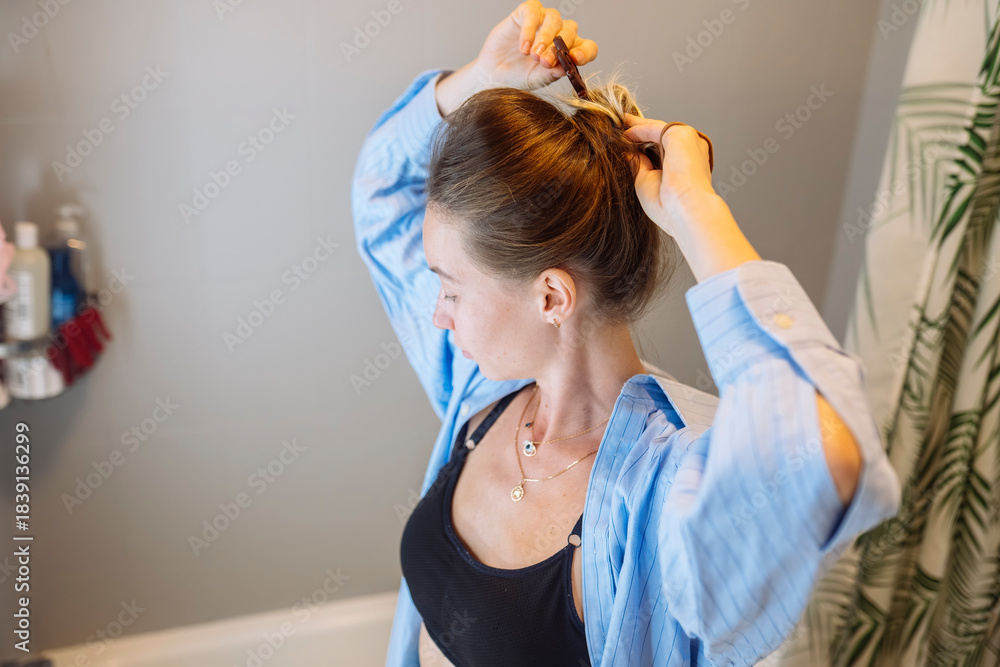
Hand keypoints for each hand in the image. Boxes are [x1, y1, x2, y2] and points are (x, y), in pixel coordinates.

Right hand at [435, 1, 597, 115]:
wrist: (494, 74)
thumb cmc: (519, 76)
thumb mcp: (539, 79)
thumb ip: (553, 73)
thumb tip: (567, 67)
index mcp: (569, 51)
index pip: (587, 47)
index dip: (585, 51)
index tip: (575, 59)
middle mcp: (559, 33)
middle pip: (570, 32)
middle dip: (557, 48)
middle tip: (544, 62)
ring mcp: (543, 21)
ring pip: (554, 20)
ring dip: (545, 38)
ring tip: (533, 55)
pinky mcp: (526, 13)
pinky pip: (533, 13)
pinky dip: (530, 30)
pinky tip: (523, 47)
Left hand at [622, 114, 715, 237]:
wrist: (683, 210)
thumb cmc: (667, 206)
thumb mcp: (645, 182)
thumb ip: (639, 165)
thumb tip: (628, 151)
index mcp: (686, 168)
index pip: (663, 151)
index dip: (644, 145)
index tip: (626, 143)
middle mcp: (691, 154)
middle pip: (661, 137)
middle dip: (640, 131)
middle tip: (621, 126)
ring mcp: (689, 143)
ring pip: (659, 130)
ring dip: (639, 127)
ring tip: (619, 124)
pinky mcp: (683, 135)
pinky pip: (657, 128)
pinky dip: (640, 130)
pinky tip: (626, 132)